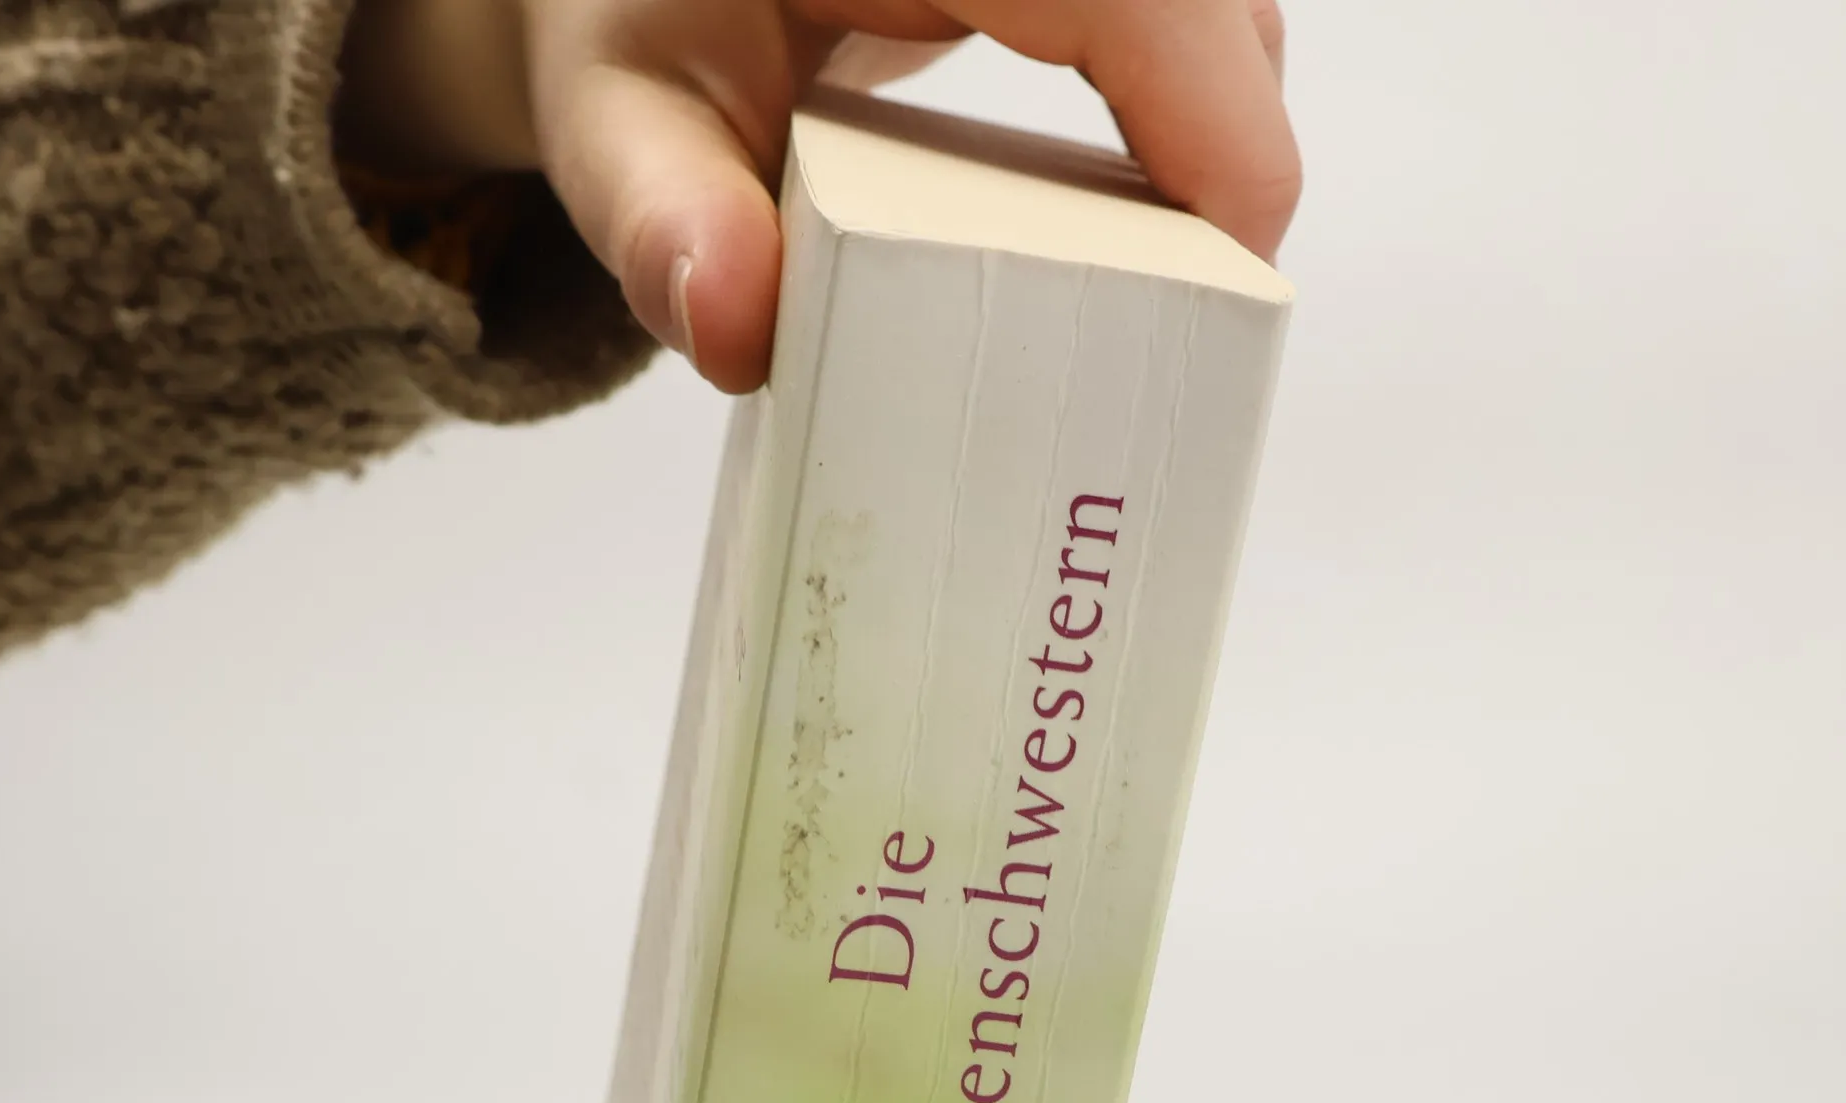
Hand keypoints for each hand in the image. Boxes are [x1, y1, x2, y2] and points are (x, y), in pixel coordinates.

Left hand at [338, 0, 1299, 394]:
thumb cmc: (635, 15)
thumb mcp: (617, 110)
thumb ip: (659, 215)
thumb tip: (735, 327)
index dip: (1216, 126)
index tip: (1227, 279)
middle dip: (1224, 148)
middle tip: (1182, 315)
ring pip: (1212, 2)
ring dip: (1208, 128)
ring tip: (1155, 272)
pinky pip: (1176, 10)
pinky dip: (1178, 98)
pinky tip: (1130, 202)